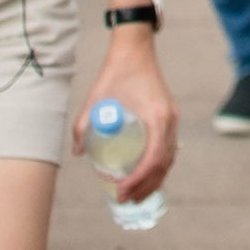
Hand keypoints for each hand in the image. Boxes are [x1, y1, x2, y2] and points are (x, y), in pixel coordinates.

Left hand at [74, 30, 178, 201]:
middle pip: (164, 163)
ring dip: (155, 179)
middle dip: (147, 185)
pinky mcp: (169, 115)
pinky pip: (168, 147)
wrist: (135, 49)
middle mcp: (169, 120)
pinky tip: (146, 174)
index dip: (139, 179)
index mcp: (157, 116)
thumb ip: (82, 126)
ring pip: (169, 157)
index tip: (122, 190)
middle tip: (127, 199)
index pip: (153, 158)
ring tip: (137, 194)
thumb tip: (78, 153)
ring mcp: (172, 118)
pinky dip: (159, 165)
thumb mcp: (95, 99)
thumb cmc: (116, 72)